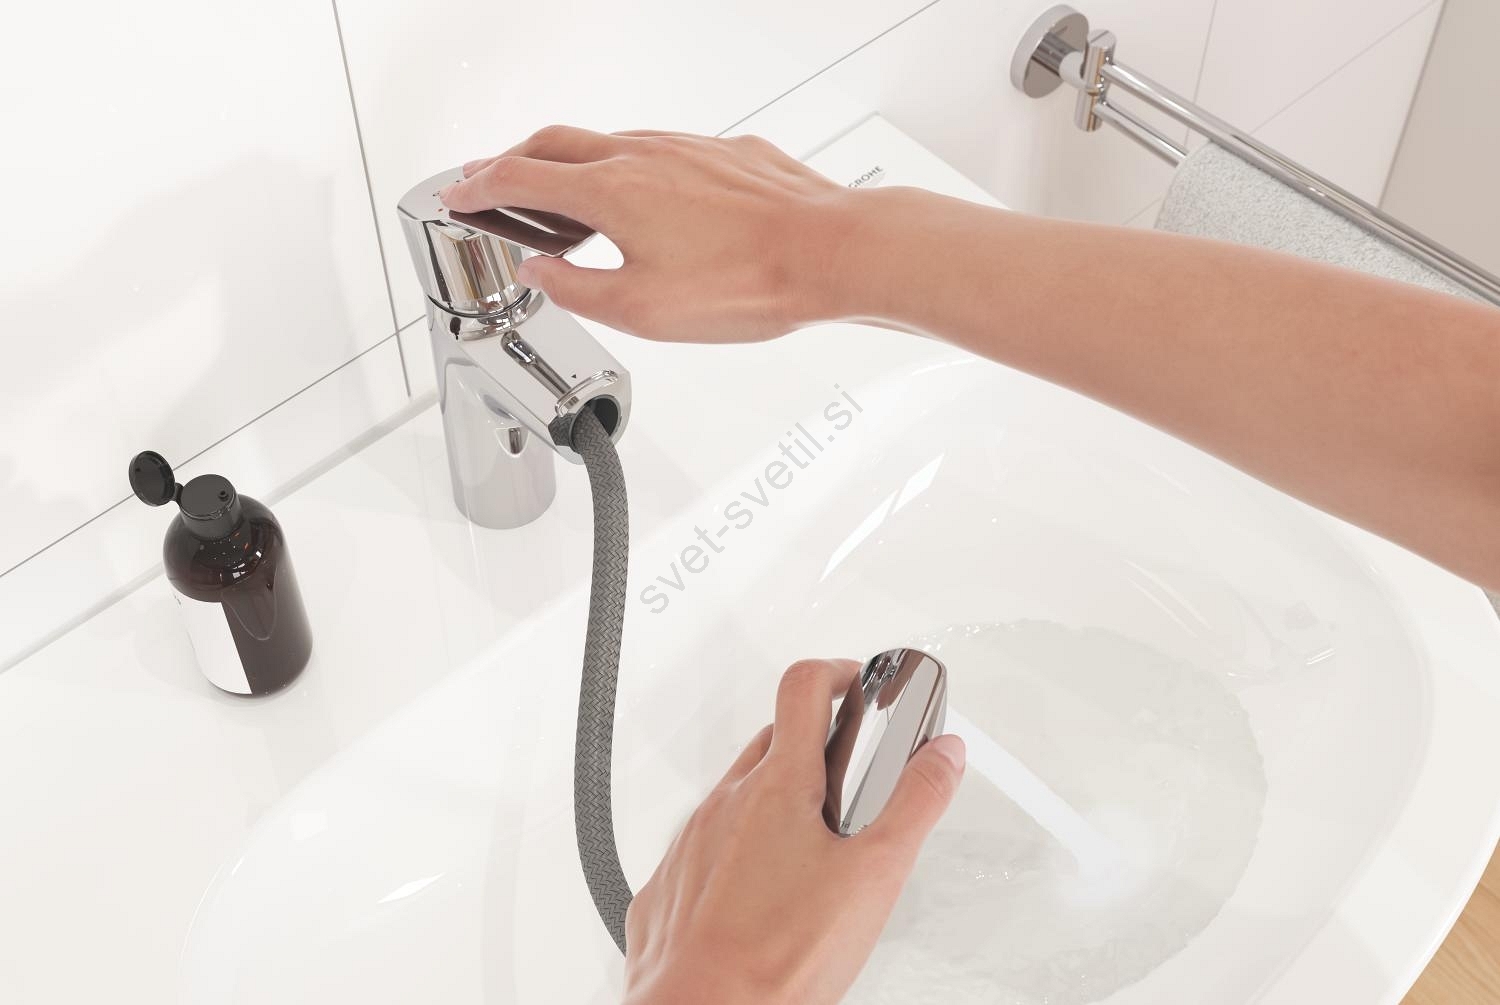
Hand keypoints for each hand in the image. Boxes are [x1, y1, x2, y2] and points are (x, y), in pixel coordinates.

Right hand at [440, 126, 862, 342]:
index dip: (479, 188)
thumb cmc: (748, 283)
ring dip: (570, 163)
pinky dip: (624, 167)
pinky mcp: (724, 154)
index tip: (457, 195)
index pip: (520, 179)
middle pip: (555, 144)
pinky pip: (657, 152)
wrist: (829, 253)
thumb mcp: (641, 310)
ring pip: (608, 143)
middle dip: (513, 161)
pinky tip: (640, 198)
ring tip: (560, 195)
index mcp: (610, 192)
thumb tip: (540, 275)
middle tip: (491, 181)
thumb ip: (577, 290)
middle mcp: (643, 155)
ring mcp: (686, 148)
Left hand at [621, 658, 966, 1004]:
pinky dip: (739, 851)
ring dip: (777, 802)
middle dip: (817, 746)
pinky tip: (766, 894)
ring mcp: (692, 842)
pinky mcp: (670, 884)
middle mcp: (725, 803)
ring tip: (817, 851)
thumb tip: (941, 756)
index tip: (861, 685)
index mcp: (777, 786)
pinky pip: (706, 845)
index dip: (838, 672)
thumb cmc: (774, 960)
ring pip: (738, 795)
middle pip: (774, 740)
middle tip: (853, 779)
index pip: (804, 686)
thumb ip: (914, 805)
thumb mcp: (874, 877)